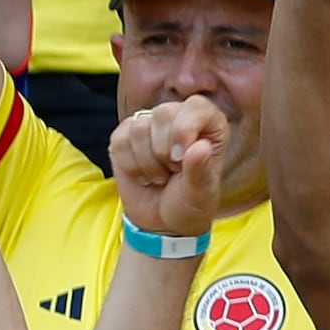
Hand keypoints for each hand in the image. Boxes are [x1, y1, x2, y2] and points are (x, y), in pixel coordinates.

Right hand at [106, 92, 230, 234]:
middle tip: (172, 172)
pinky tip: (143, 175)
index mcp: (209, 124)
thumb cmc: (190, 204)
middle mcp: (179, 117)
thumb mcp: (201, 194)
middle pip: (163, 113)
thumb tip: (200, 147)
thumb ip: (200, 171)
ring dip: (148, 163)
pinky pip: (120, 141)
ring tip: (160, 176)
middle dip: (164, 151)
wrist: (163, 221)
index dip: (184, 130)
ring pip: (139, 128)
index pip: (196, 107)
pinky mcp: (125, 136)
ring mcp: (150, 124)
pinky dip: (130, 166)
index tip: (180, 159)